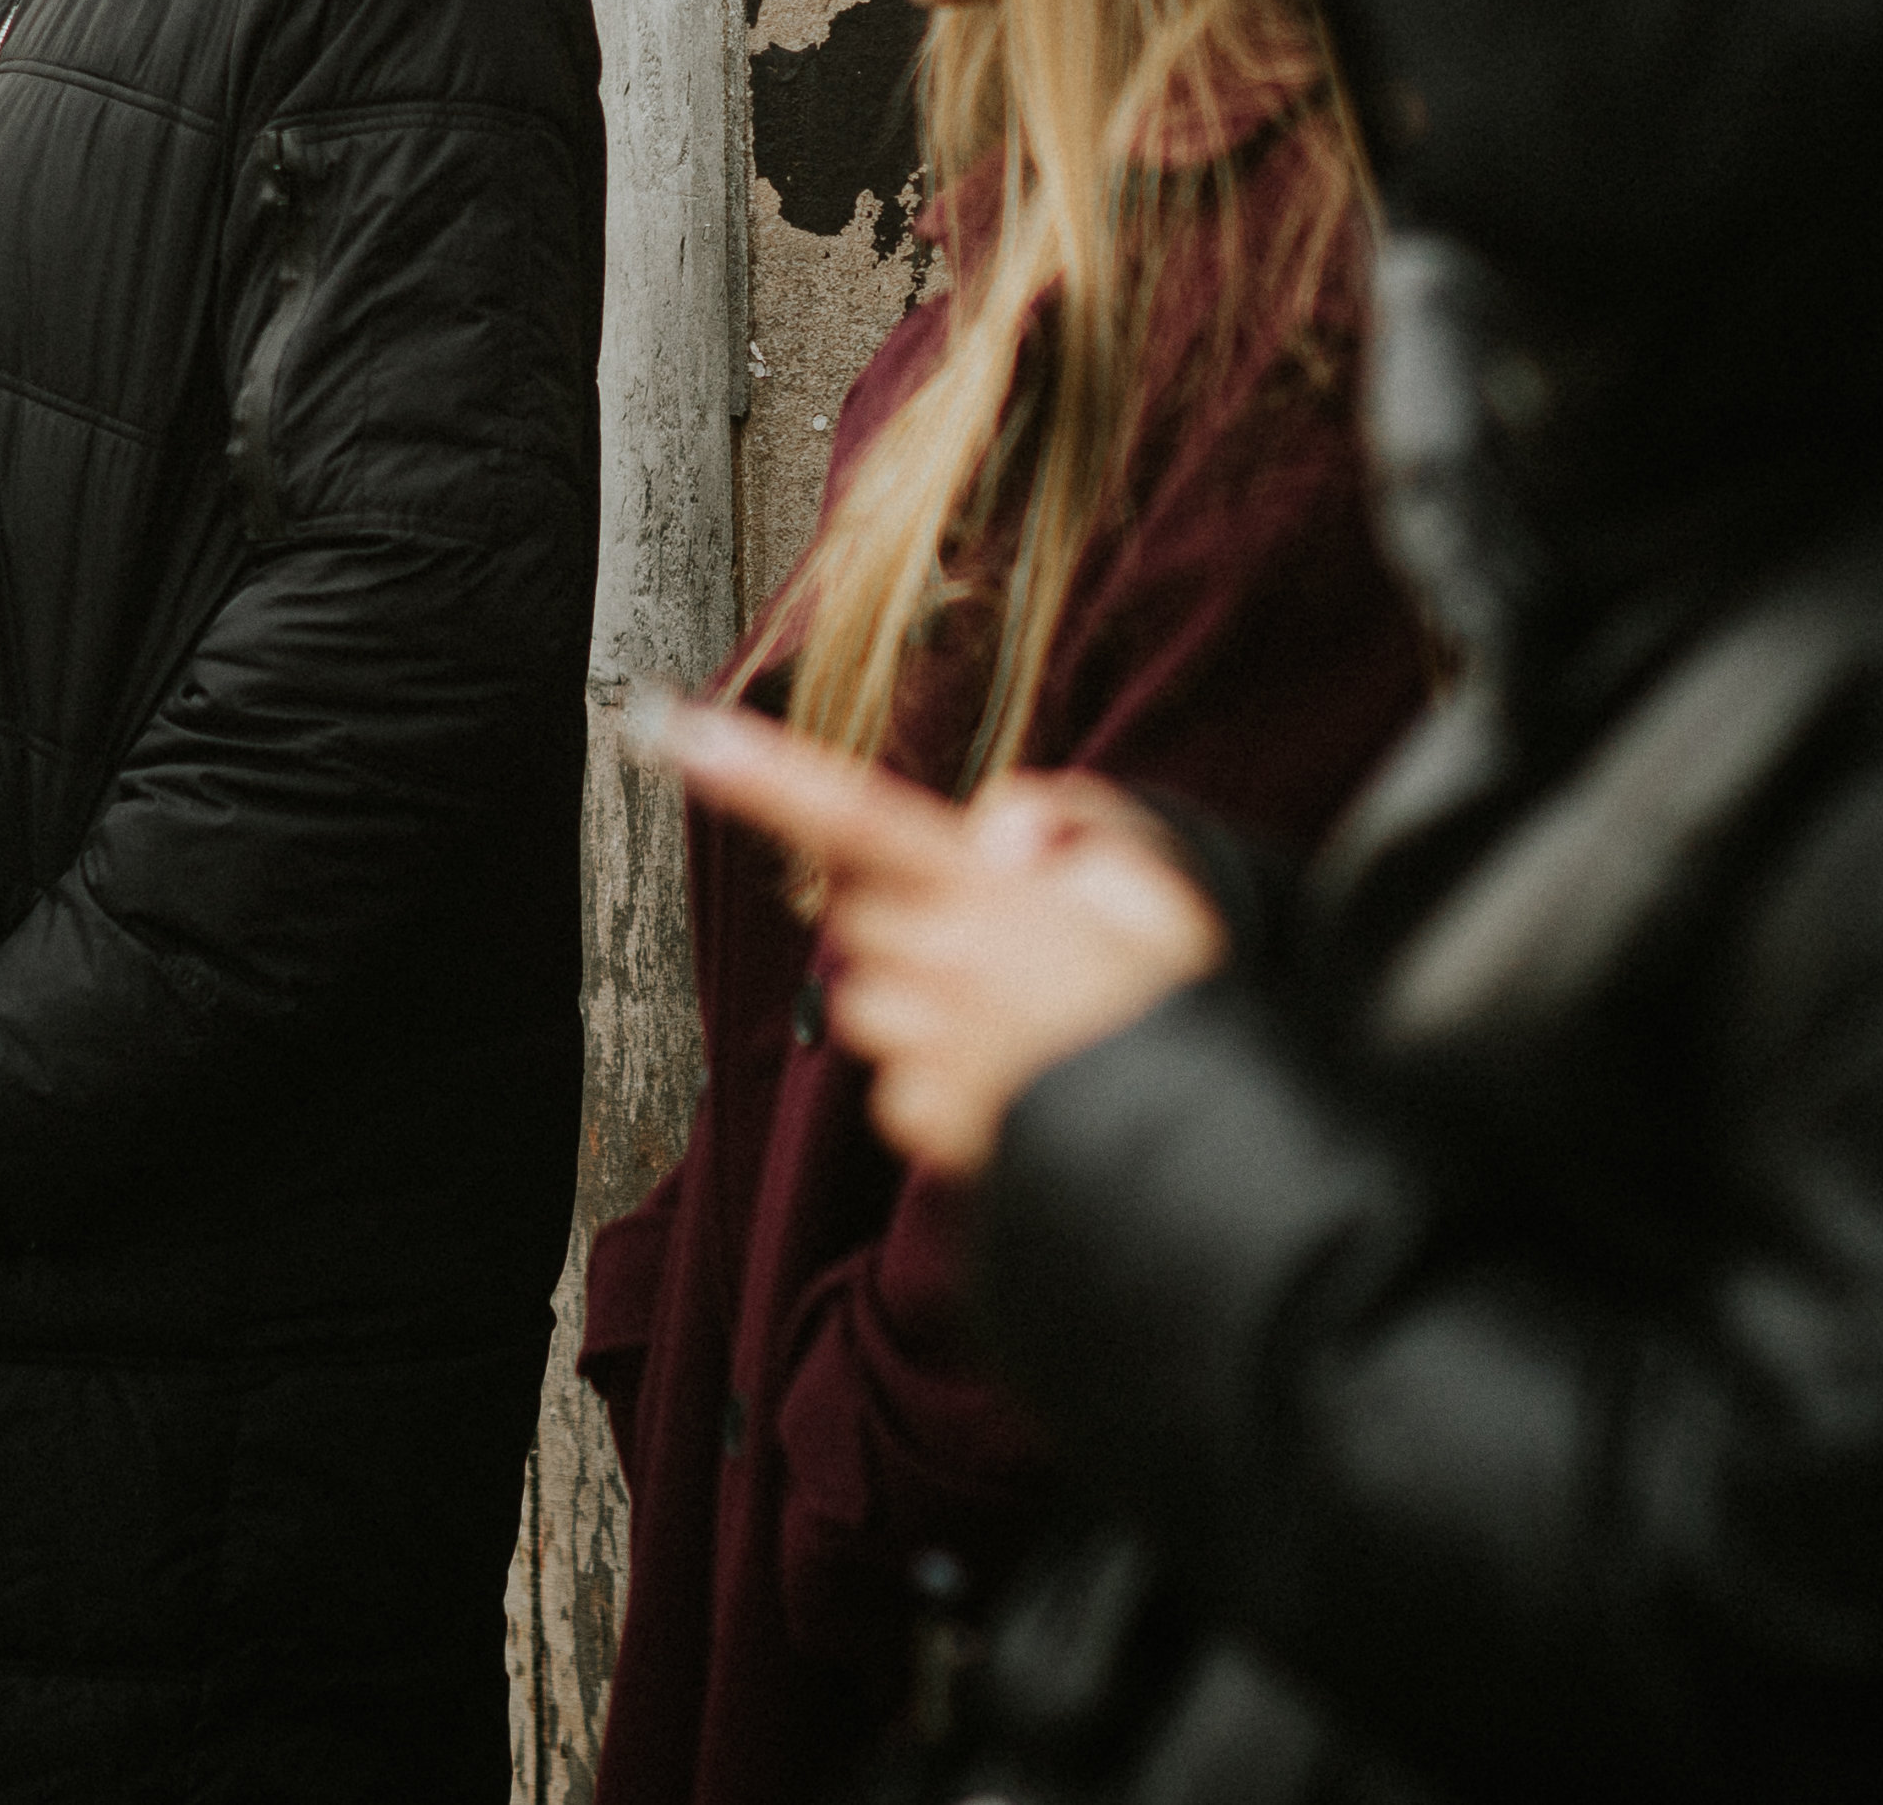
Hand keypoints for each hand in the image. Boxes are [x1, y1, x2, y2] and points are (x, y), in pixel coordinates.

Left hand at [635, 697, 1224, 1176]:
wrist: (1213, 1158)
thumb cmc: (1183, 1010)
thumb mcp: (1160, 887)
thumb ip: (1075, 825)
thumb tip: (992, 833)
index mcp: (988, 892)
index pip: (855, 814)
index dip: (759, 773)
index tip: (669, 726)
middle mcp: (943, 966)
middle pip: (864, 921)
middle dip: (916, 925)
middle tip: (1020, 955)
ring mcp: (930, 1049)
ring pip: (873, 1007)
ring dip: (926, 1008)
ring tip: (1027, 1031)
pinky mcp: (928, 1124)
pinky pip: (898, 1091)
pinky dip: (943, 1089)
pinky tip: (1021, 1093)